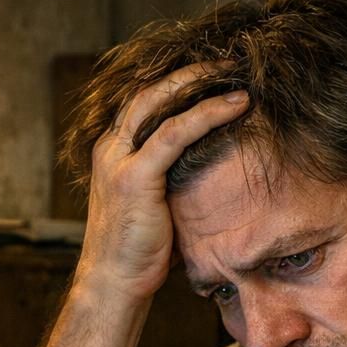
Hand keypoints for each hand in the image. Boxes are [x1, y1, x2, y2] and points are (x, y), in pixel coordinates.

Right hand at [74, 64, 248, 301]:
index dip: (174, 83)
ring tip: (235, 73)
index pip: (142, 102)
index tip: (209, 74)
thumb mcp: (155, 204)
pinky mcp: (135, 177)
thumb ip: (170, 178)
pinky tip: (236, 105)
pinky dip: (208, 113)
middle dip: (188, 72)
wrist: (115, 284)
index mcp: (111, 152)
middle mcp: (110, 149)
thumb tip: (210, 169)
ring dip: (201, 82)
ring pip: (160, 102)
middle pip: (149, 91)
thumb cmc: (140, 252)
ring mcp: (119, 161)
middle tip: (226, 61)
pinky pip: (176, 132)